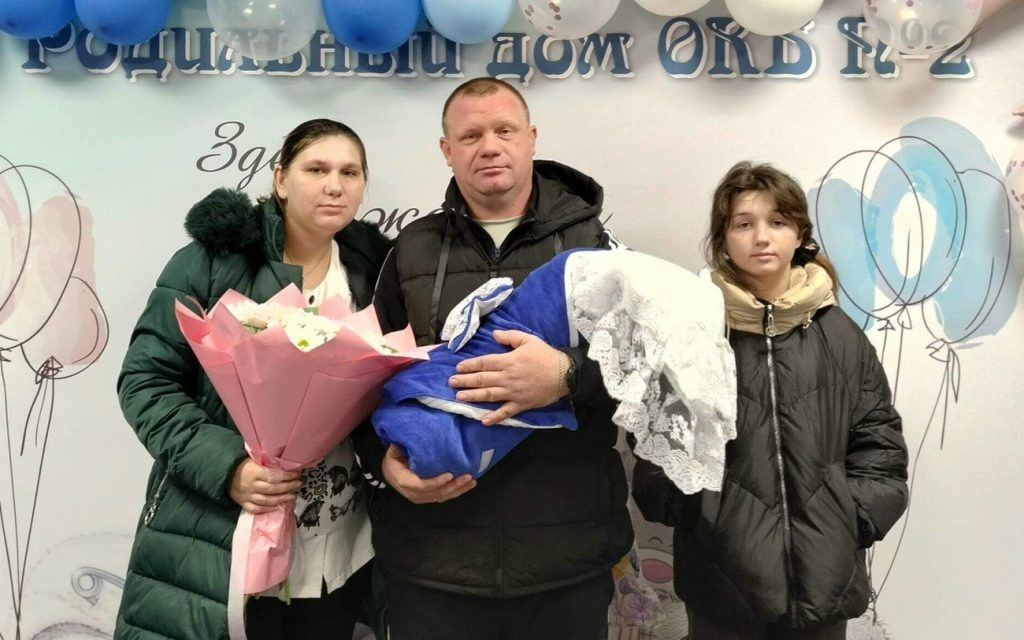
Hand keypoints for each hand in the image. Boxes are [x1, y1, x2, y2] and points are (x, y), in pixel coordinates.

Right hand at [229, 459, 301, 514]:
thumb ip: (267, 463)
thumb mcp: (254, 459)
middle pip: (272, 489)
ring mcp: (247, 496)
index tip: (296, 474)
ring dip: (281, 499)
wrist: (224, 474)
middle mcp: (251, 485)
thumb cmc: (243, 464)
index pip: (273, 475)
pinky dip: (267, 509)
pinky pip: (256, 509)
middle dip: (288, 487)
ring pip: (266, 500)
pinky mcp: (243, 503)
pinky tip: (277, 507)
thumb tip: (285, 463)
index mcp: (254, 472)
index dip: (286, 476)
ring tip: (292, 496)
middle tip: (299, 484)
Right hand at [382, 444, 475, 503]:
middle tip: (468, 477)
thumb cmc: (393, 461)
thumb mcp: (393, 452)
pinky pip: (444, 497)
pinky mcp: (429, 497)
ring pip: (442, 497)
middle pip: (436, 493)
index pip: (422, 486)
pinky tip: (467, 486)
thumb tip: (409, 436)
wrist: (389, 474)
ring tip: (471, 481)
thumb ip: (400, 446)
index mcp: (405, 482)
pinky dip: (456, 492)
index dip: (436, 482)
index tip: (450, 475)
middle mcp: (414, 494)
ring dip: (458, 490)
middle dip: (453, 486)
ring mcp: (422, 497)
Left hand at [449, 329, 564, 424]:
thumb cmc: (546, 356)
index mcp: (508, 361)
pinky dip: (495, 417)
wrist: (564, 375)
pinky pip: (506, 412)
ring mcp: (513, 393)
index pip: (484, 363)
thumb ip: (510, 337)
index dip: (469, 365)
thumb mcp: (528, 340)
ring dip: (473, 396)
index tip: (458, 368)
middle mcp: (507, 378)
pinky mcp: (521, 404)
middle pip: (482, 379)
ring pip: (489, 395)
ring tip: (459, 397)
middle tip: (451, 383)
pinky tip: (484, 420)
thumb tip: (494, 334)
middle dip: (465, 381)